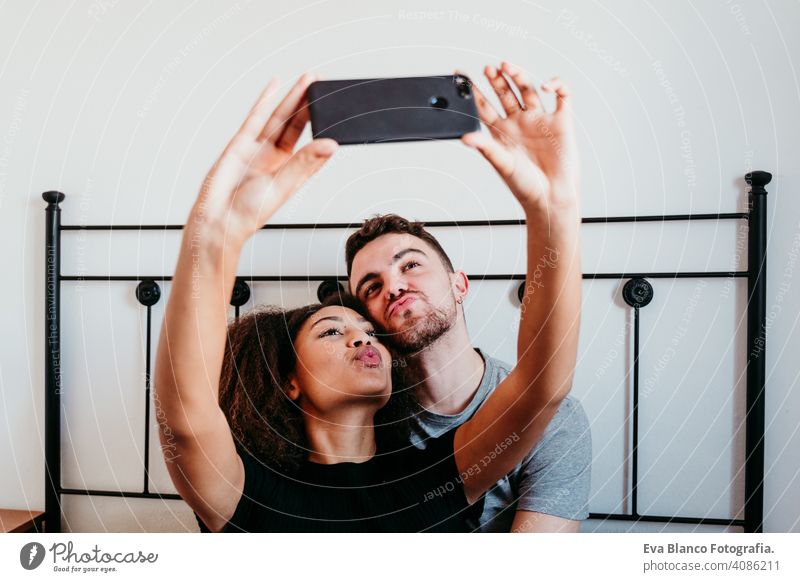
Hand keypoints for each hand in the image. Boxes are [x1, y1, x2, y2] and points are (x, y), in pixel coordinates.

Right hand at [195, 73, 336, 244]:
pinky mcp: (241, 142)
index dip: (325, 127)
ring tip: (308, 79)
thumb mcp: (284, 184)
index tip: (339, 110)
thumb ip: (305, 162)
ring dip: (293, 97)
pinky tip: (276, 85)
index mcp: (293, 170)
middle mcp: (277, 157)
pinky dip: (266, 100)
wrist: (219, 218)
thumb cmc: (251, 212)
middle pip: (298, 124)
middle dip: (310, 104)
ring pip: (280, 117)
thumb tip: (331, 145)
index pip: (314, 143)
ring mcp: (259, 148)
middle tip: (324, 84)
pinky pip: (255, 117)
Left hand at [460, 62, 579, 211]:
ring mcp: (540, 120)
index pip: (483, 106)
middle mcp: (519, 123)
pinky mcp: (561, 121)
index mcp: (501, 132)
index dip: (472, 91)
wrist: (551, 198)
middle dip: (496, 79)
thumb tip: (464, 137)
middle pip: (505, 93)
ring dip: (518, 75)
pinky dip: (557, 85)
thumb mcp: (501, 164)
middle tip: (487, 68)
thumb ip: (485, 147)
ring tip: (506, 66)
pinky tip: (546, 86)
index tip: (460, 76)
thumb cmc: (525, 186)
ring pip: (528, 89)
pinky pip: (563, 95)